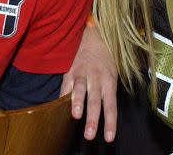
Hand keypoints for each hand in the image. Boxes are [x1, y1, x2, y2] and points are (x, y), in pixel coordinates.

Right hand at [61, 25, 117, 141]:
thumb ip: (108, 91)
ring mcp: (82, 73)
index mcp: (110, 80)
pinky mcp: (70, 70)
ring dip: (78, 103)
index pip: (111, 105)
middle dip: (92, 119)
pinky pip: (66, 84)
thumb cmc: (104, 58)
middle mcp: (96, 77)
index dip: (110, 122)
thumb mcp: (113, 72)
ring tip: (75, 115)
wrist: (92, 34)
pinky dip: (63, 95)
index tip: (108, 137)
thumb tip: (105, 113)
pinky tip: (59, 105)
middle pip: (95, 100)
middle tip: (89, 135)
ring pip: (80, 90)